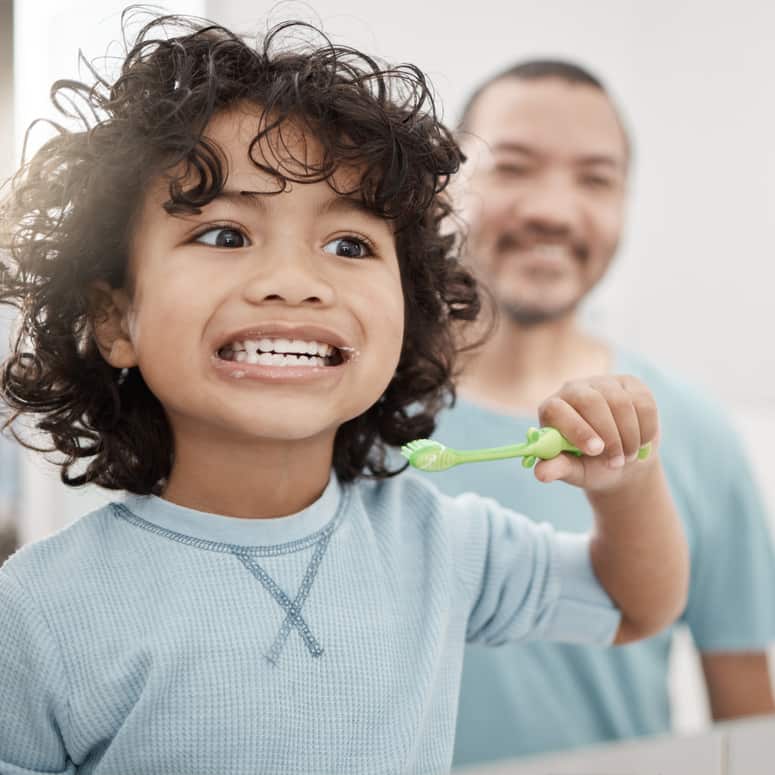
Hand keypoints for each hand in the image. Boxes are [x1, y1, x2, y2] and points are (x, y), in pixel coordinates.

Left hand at [534, 375, 658, 491]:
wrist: (623, 461)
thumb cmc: (590, 465)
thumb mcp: (574, 470)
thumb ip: (558, 468)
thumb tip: (540, 474)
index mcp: (552, 409)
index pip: (557, 409)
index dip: (577, 429)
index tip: (596, 451)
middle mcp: (574, 390)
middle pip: (591, 401)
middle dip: (609, 436)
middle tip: (616, 462)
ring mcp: (602, 383)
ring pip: (621, 402)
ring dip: (629, 436)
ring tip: (627, 457)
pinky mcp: (630, 383)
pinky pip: (644, 402)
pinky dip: (646, 429)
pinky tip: (641, 442)